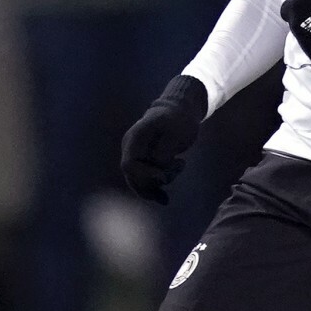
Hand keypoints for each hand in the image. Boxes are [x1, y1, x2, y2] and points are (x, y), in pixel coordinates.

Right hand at [119, 74, 207, 202]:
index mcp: (135, 138)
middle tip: (180, 164)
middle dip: (157, 180)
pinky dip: (154, 190)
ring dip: (160, 184)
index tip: (164, 176)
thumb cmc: (179, 120)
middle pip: (134, 177)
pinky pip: (144, 182)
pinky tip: (164, 199)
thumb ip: (165, 154)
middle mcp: (130, 148)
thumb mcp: (176, 134)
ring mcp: (134, 156)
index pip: (129, 165)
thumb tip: (158, 174)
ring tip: (181, 165)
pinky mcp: (142, 162)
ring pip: (140, 182)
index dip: (145, 176)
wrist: (180, 111)